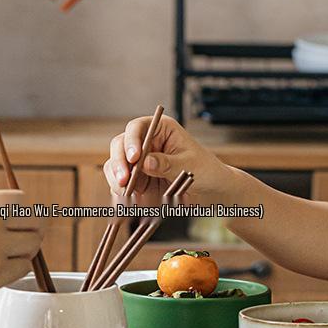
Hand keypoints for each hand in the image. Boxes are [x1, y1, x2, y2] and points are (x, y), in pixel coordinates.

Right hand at [0, 189, 44, 327]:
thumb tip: (25, 215)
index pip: (24, 199)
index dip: (29, 213)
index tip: (27, 223)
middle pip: (37, 221)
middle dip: (33, 233)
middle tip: (20, 244)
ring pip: (33, 245)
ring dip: (23, 254)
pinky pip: (24, 268)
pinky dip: (14, 273)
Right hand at [103, 115, 231, 205]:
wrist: (212, 194)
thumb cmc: (207, 172)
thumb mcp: (190, 165)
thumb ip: (167, 163)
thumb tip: (145, 162)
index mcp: (161, 130)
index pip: (138, 128)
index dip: (132, 140)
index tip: (135, 157)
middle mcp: (146, 143)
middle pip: (120, 145)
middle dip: (119, 162)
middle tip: (124, 180)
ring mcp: (139, 162)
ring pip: (115, 165)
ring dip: (116, 178)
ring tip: (126, 193)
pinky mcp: (137, 181)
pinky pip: (120, 183)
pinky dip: (120, 191)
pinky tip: (127, 200)